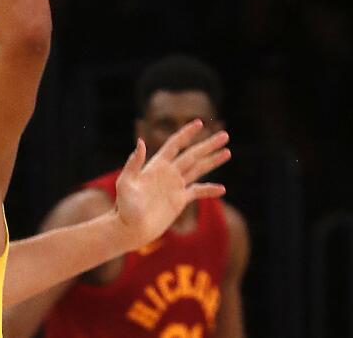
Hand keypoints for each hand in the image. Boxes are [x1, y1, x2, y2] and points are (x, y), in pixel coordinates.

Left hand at [114, 120, 230, 248]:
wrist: (130, 228)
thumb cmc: (124, 206)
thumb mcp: (126, 183)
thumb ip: (134, 163)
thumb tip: (141, 142)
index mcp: (156, 166)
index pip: (175, 144)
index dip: (187, 133)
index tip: (200, 123)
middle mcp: (168, 173)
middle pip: (192, 154)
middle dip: (208, 145)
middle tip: (225, 135)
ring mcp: (175, 186)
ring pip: (198, 169)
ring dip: (212, 161)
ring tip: (228, 151)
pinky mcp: (179, 200)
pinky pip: (198, 192)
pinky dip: (210, 190)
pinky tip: (222, 189)